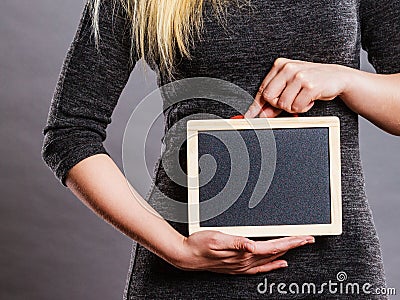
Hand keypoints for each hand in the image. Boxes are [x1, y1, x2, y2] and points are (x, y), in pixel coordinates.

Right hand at [173, 230, 314, 273]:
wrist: (188, 256)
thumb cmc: (200, 245)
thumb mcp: (216, 239)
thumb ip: (236, 243)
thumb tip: (252, 245)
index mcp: (243, 253)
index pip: (273, 247)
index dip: (290, 242)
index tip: (304, 238)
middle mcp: (245, 261)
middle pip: (276, 253)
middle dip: (293, 246)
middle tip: (307, 240)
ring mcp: (242, 265)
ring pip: (271, 260)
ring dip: (286, 253)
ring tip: (297, 248)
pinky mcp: (237, 266)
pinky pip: (261, 268)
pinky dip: (273, 265)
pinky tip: (278, 264)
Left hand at [245, 57, 350, 117]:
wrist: (337, 77)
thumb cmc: (311, 81)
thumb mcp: (290, 86)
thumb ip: (274, 99)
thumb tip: (259, 114)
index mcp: (280, 65)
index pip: (262, 89)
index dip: (256, 105)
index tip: (249, 116)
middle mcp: (288, 68)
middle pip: (269, 98)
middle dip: (278, 106)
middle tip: (291, 102)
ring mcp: (299, 76)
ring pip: (283, 104)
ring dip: (293, 107)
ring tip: (302, 98)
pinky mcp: (310, 86)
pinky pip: (297, 107)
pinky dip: (303, 108)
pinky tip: (310, 99)